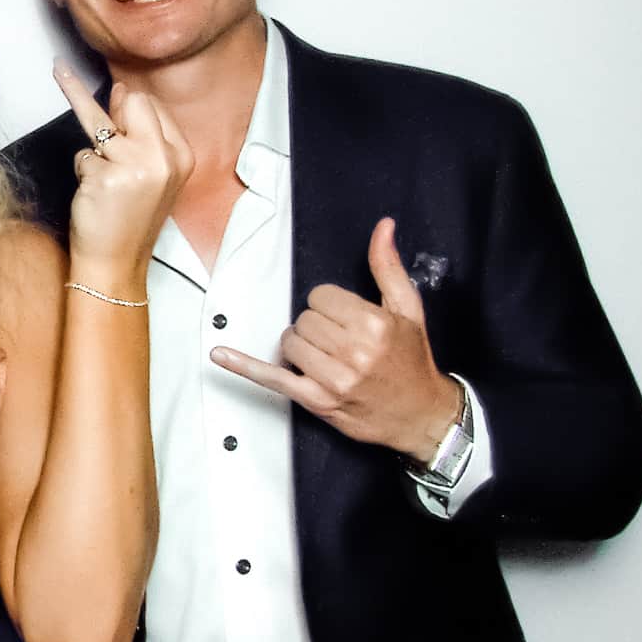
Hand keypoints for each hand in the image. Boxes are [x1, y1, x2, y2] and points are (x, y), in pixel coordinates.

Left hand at [53, 63, 191, 294]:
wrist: (117, 260)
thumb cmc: (130, 216)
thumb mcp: (148, 172)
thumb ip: (138, 132)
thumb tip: (120, 91)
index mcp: (181, 155)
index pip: (152, 105)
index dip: (128, 109)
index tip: (114, 111)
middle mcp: (163, 158)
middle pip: (134, 101)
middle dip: (113, 113)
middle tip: (105, 141)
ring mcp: (135, 166)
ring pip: (100, 126)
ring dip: (93, 151)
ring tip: (98, 177)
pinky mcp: (106, 177)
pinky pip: (83, 156)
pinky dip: (82, 172)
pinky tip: (94, 196)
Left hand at [211, 217, 462, 460]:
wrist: (421, 414)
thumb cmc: (411, 361)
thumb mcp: (408, 310)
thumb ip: (388, 267)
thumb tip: (382, 226)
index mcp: (374, 325)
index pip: (320, 296)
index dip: (329, 305)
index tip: (345, 318)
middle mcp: (354, 352)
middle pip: (303, 319)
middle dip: (316, 326)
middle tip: (339, 340)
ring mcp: (333, 379)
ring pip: (289, 342)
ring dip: (300, 346)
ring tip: (327, 356)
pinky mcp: (317, 400)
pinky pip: (272, 377)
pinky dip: (244, 366)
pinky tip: (220, 354)